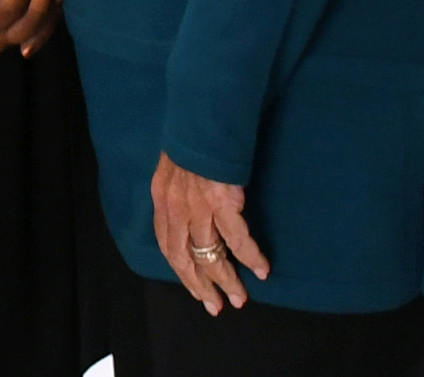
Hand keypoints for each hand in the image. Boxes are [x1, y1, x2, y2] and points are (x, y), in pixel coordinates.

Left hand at [152, 153, 271, 315]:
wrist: (203, 118)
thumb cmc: (192, 139)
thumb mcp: (172, 167)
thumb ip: (176, 192)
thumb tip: (186, 211)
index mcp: (163, 199)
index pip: (168, 246)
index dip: (182, 271)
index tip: (195, 289)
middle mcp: (177, 209)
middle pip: (186, 259)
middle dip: (201, 286)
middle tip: (216, 306)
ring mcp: (199, 208)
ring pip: (211, 255)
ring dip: (226, 280)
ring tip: (240, 298)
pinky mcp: (224, 204)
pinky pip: (237, 239)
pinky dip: (250, 257)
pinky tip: (261, 269)